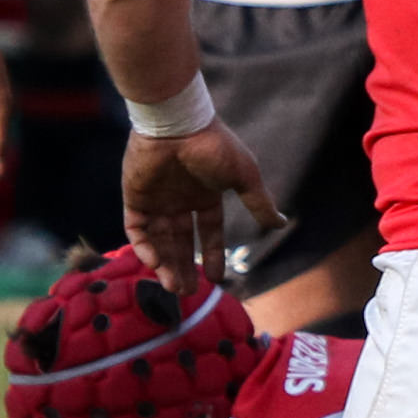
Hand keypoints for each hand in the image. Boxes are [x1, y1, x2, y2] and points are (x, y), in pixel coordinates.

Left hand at [123, 125, 279, 294]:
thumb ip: (260, 203)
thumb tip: (282, 223)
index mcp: (205, 195)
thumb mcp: (244, 177)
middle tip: (188, 292)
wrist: (177, 125)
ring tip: (173, 287)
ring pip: (160, 241)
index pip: (209, 231)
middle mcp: (180, 200)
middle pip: (182, 242)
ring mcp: (156, 200)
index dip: (213, 254)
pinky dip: (145, 247)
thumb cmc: (214, 147)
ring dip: (166, 264)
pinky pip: (137, 229)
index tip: (216, 278)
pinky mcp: (135, 198)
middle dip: (185, 266)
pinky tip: (156, 262)